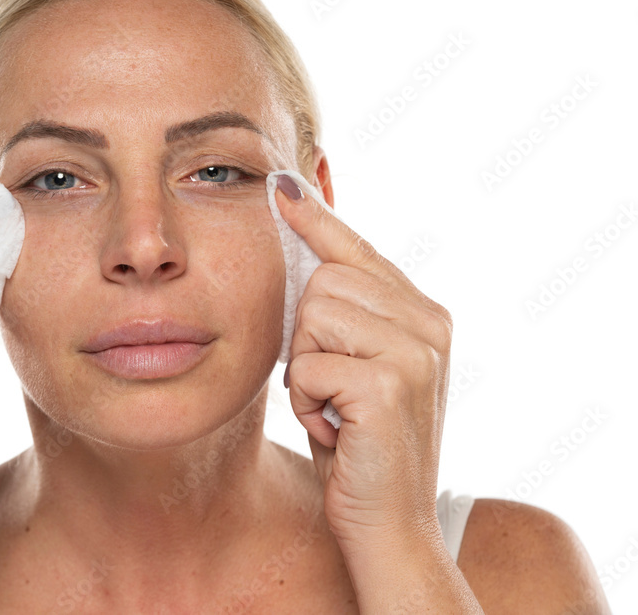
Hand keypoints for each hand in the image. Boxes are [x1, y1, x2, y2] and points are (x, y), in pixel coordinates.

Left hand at [275, 179, 452, 552]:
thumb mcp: (356, 367)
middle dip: (306, 335)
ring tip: (333, 407)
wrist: (387, 523)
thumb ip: (347, 313)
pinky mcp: (390, 385)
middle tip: (330, 385)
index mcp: (424, 314)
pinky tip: (334, 428)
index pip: (360, 250)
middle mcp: (429, 324)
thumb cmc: (359, 443)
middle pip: (324, 280)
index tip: (282, 187)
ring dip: (304, 370)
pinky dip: (305, 401)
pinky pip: (307, 364)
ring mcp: (416, 352)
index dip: (317, 219)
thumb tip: (304, 247)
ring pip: (312, 316)